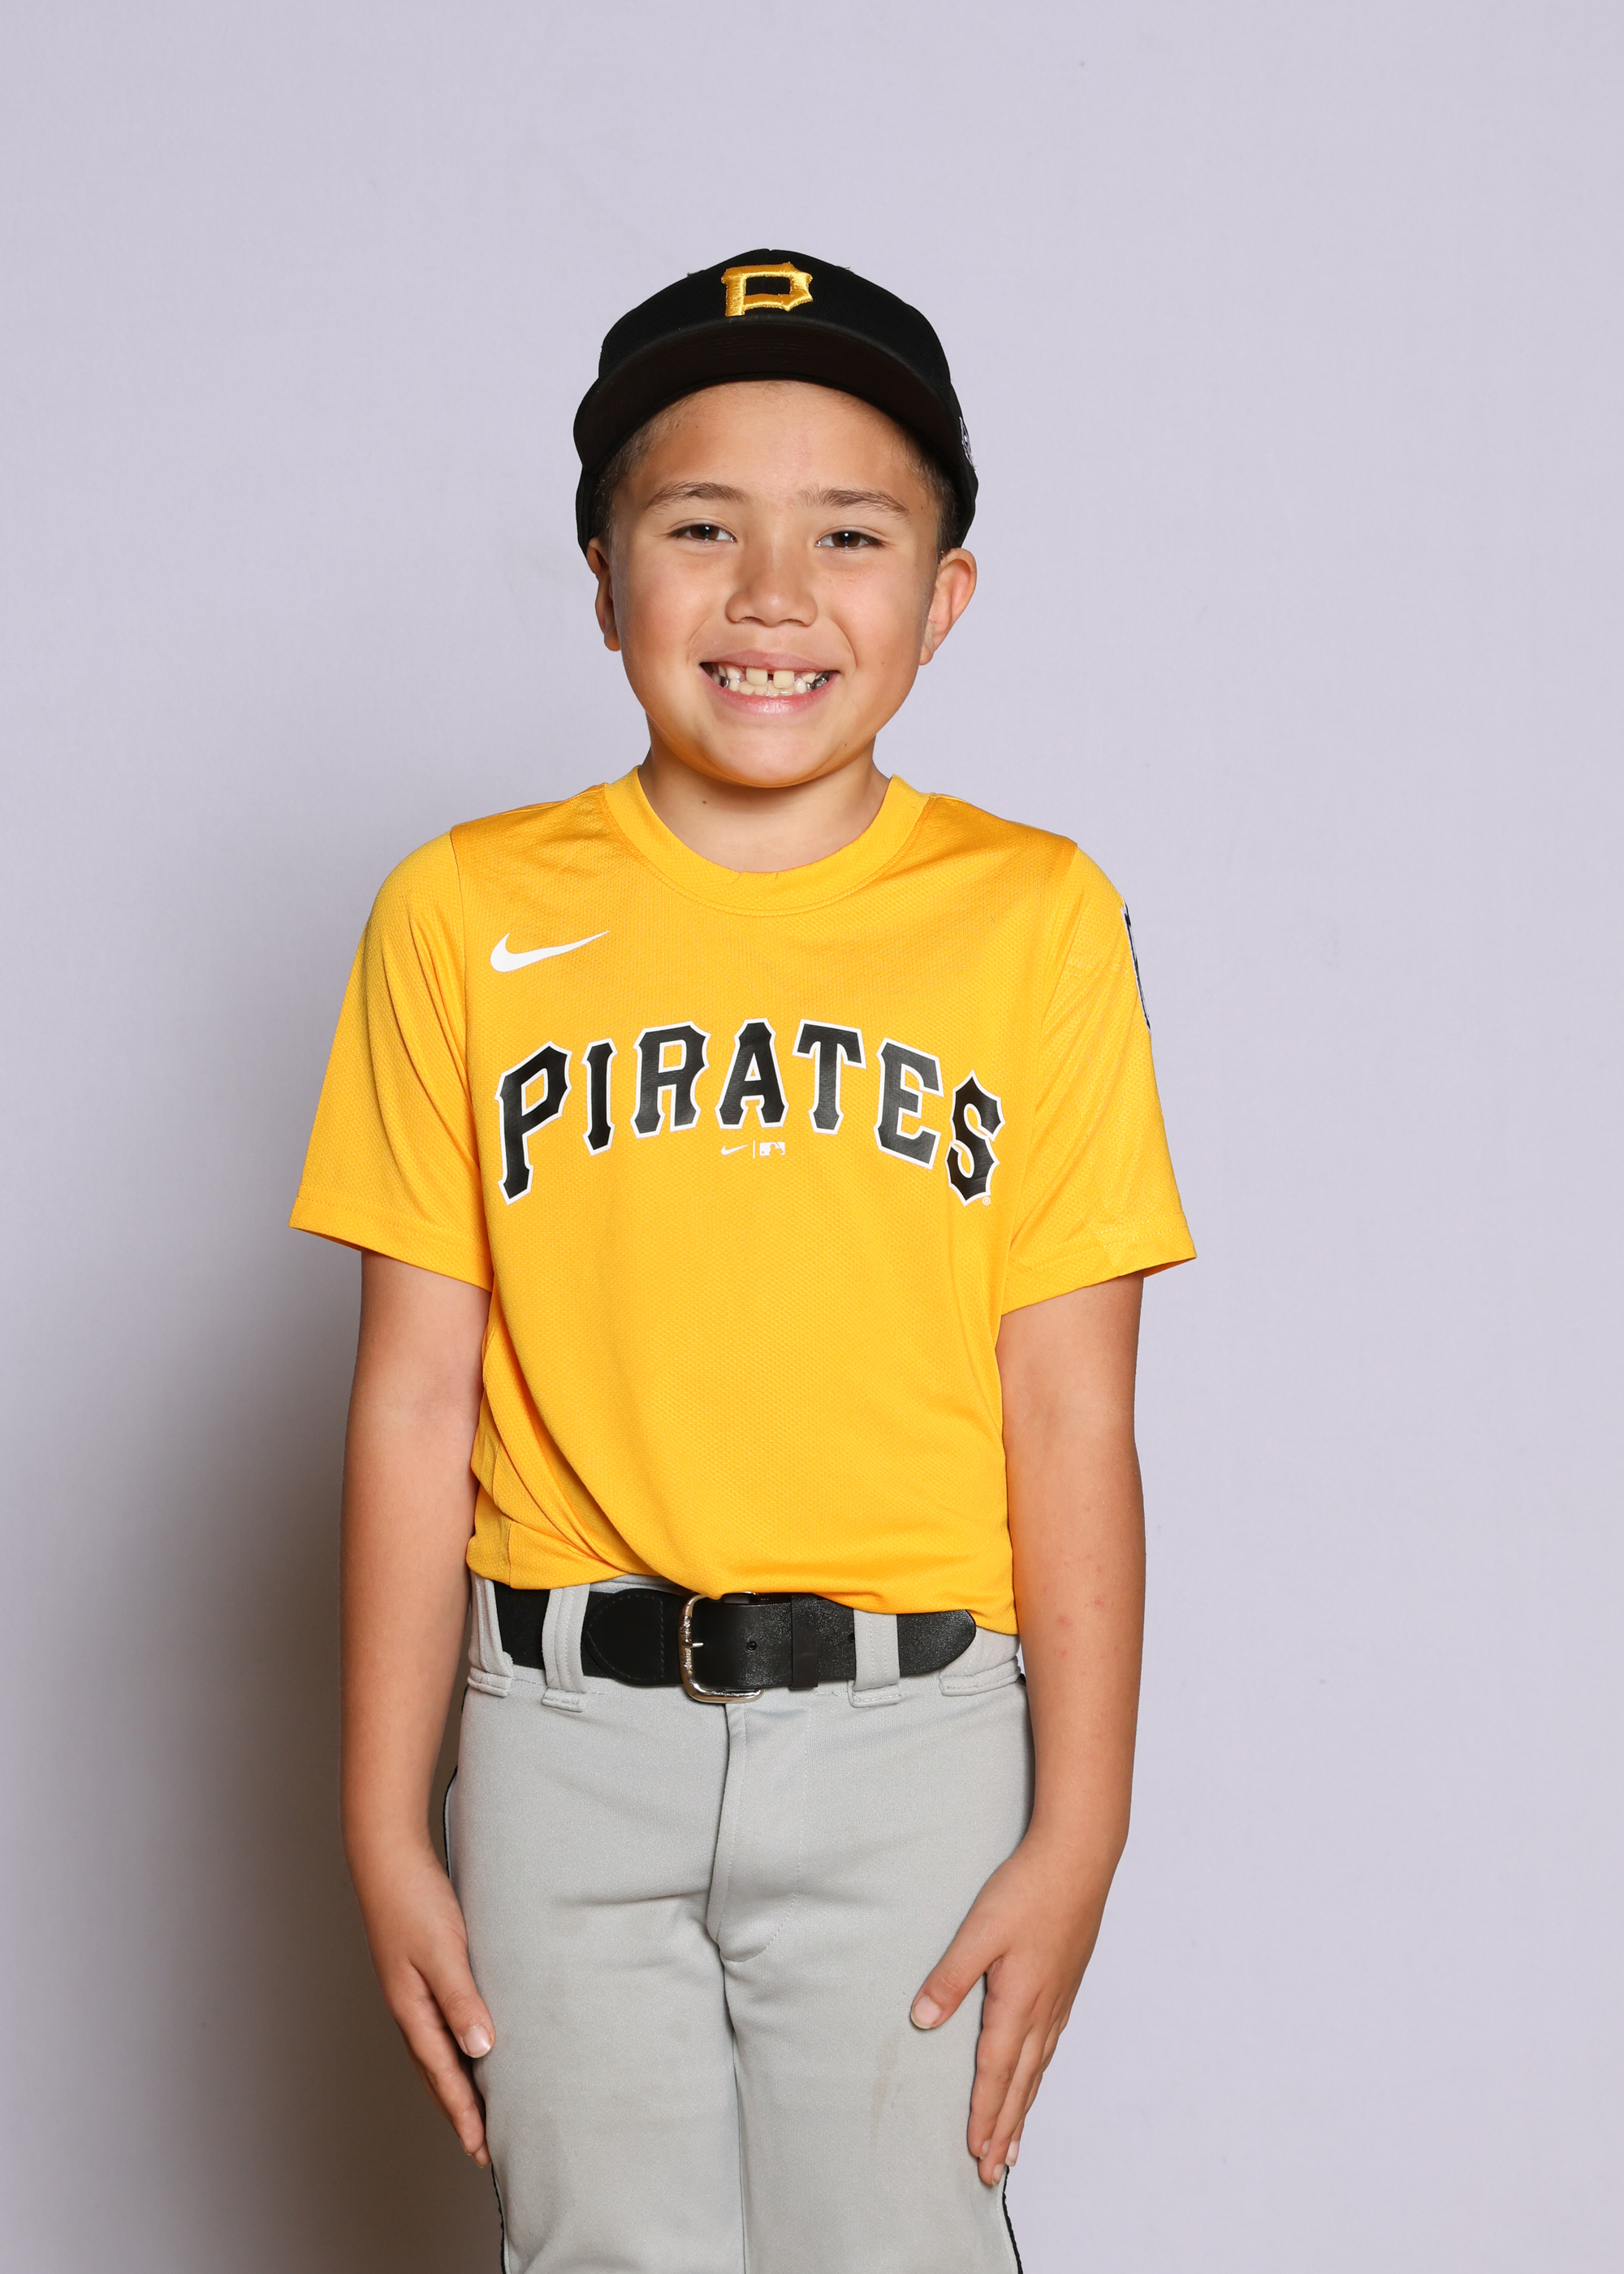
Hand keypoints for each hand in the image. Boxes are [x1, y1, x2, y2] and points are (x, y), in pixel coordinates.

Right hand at [352, 1840, 495, 2164]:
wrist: (387, 1858)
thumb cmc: (414, 1900)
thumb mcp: (443, 1950)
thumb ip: (462, 2000)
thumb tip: (481, 2051)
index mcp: (413, 2011)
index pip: (444, 2076)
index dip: (465, 2114)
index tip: (482, 2151)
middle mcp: (410, 2009)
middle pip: (437, 2074)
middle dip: (460, 2112)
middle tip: (483, 2148)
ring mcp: (413, 1993)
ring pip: (439, 2053)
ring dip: (458, 2084)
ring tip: (480, 2110)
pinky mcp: (421, 1974)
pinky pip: (442, 2025)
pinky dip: (457, 2049)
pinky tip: (472, 2046)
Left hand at [910, 1830, 1110, 2185]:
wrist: (1080, 1858)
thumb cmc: (1028, 1889)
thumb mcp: (980, 1931)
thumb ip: (950, 1977)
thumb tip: (922, 2021)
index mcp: (1018, 2003)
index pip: (996, 2074)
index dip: (985, 2116)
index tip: (975, 2156)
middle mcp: (1043, 2010)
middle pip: (1020, 2083)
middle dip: (1004, 2129)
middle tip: (992, 2172)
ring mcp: (1059, 1998)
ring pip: (1038, 2068)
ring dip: (1023, 2107)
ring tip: (1013, 2143)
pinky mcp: (1067, 1982)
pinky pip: (1051, 2044)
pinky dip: (1039, 2073)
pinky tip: (1036, 2073)